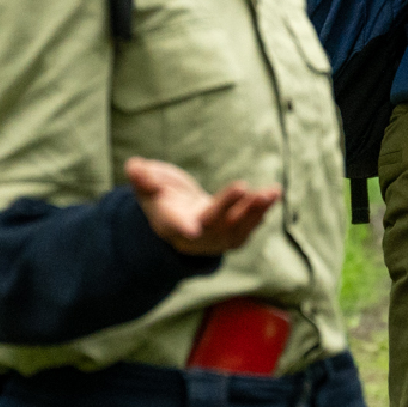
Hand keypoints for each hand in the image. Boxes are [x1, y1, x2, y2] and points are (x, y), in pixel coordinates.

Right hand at [126, 157, 279, 256]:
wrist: (179, 218)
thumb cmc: (161, 198)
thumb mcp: (147, 187)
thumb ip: (142, 178)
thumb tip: (134, 167)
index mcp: (171, 224)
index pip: (176, 227)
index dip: (183, 228)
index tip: (192, 230)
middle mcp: (195, 237)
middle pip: (212, 224)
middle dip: (227, 207)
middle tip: (242, 186)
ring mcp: (216, 239)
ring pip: (236, 228)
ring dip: (254, 211)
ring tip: (271, 191)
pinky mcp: (233, 236)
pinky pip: (248, 227)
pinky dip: (261, 212)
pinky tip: (273, 194)